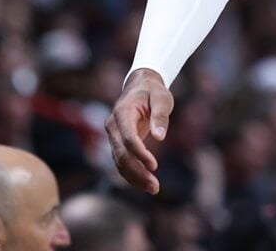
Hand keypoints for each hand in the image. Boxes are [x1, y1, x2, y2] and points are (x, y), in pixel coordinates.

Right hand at [105, 68, 173, 193]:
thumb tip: (160, 138)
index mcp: (122, 113)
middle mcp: (113, 126)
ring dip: (134, 177)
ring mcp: (113, 135)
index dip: (140, 154)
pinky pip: (122, 162)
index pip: (128, 138)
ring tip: (154, 188)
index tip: (155, 166)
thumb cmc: (153, 91)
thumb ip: (160, 115)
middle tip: (155, 187)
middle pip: (121, 154)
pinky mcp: (118, 143)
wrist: (140, 86)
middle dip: (137, 172)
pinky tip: (146, 183)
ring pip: (119, 162)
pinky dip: (132, 174)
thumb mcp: (162, 97)